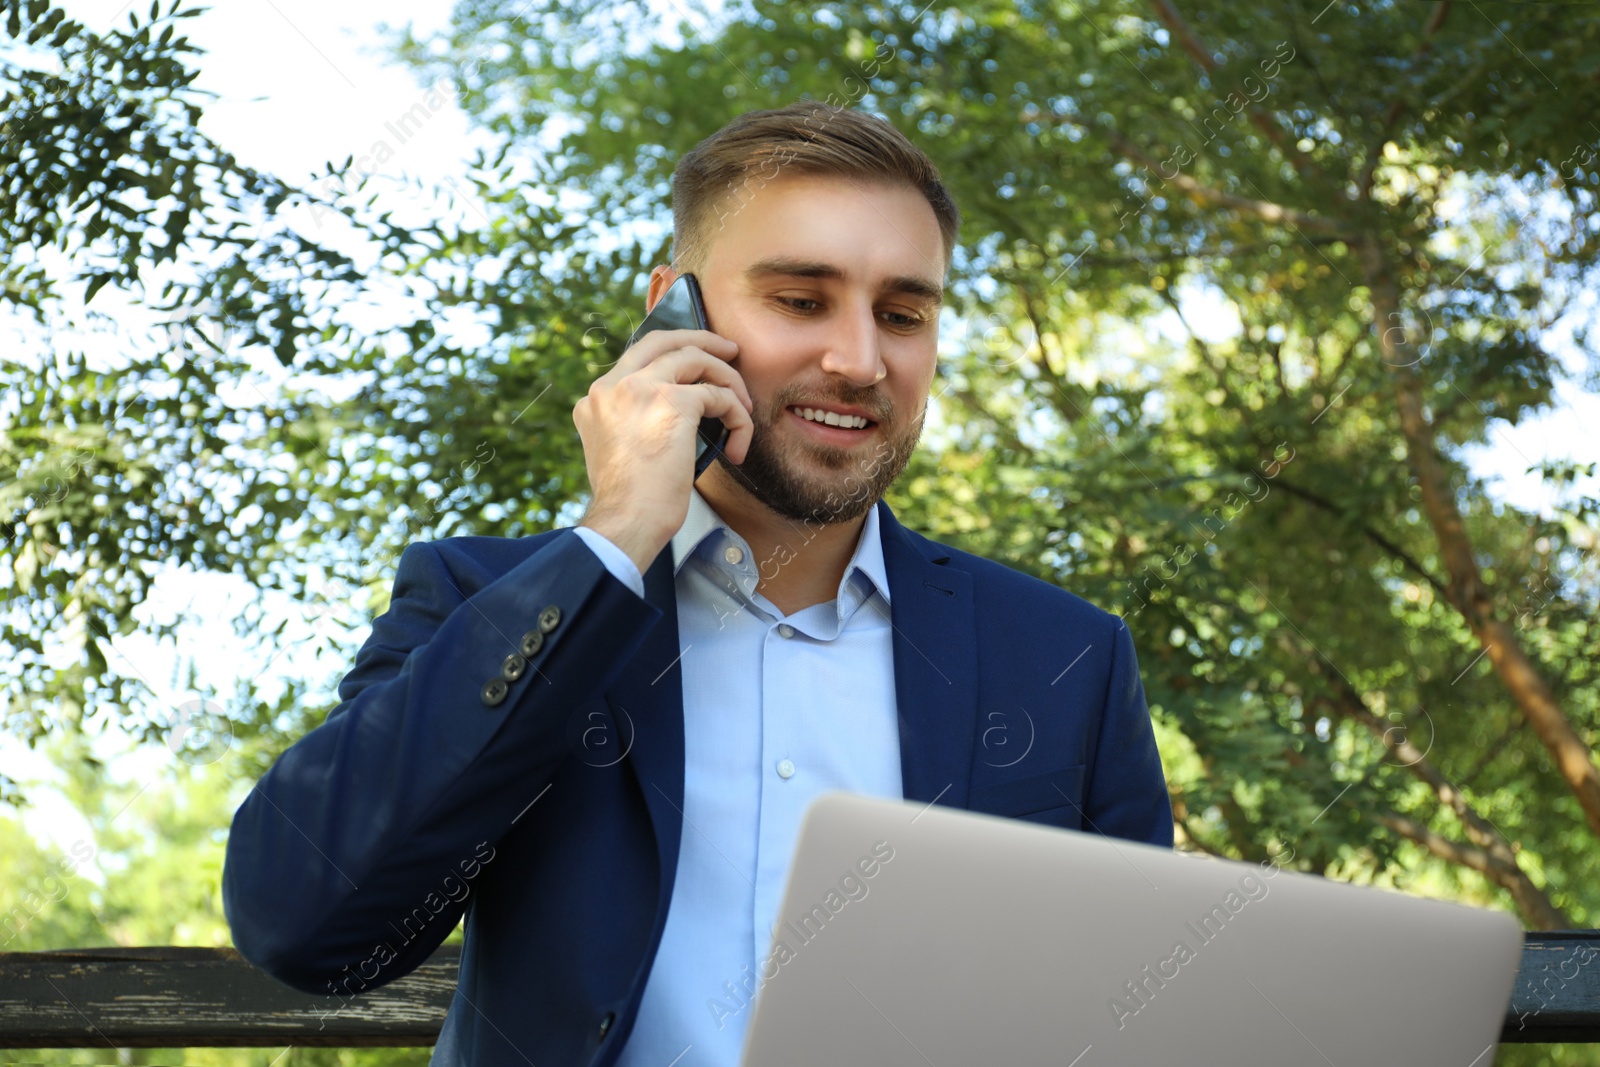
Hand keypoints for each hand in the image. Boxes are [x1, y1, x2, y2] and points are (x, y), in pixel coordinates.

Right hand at [573, 328, 753, 573]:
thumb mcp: (615, 450)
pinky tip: (737, 445)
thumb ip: (630, 423)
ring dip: (728, 378)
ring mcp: (642, 389)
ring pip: (695, 358)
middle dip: (701, 340)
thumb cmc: (628, 501)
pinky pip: (719, 396)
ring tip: (744, 405)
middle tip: (729, 350)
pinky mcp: (673, 403)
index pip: (636, 358)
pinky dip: (737, 417)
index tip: (695, 364)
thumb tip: (667, 418)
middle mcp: (614, 385)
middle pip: (663, 340)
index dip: (670, 355)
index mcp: (596, 397)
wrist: (626, 521)